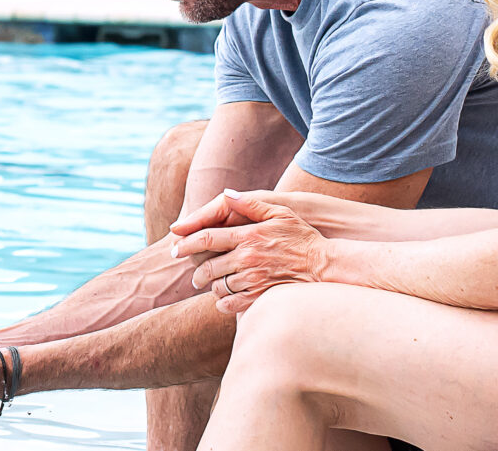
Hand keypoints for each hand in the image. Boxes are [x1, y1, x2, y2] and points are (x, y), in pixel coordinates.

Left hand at [168, 190, 331, 313]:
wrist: (323, 265)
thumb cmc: (301, 237)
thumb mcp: (279, 213)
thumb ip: (251, 203)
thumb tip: (226, 194)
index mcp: (248, 235)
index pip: (207, 238)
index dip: (186, 243)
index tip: (174, 248)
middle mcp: (247, 257)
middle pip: (208, 266)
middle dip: (196, 272)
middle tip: (194, 276)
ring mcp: (254, 278)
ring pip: (219, 286)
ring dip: (211, 287)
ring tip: (212, 286)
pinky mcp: (260, 295)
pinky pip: (232, 303)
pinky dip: (224, 303)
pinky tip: (225, 300)